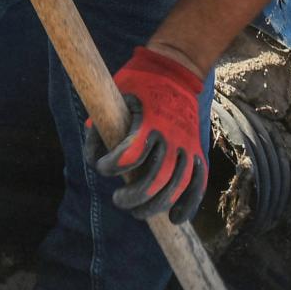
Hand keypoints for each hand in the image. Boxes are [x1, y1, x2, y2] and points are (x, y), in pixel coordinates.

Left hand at [92, 44, 207, 225]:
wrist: (175, 71)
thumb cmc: (136, 83)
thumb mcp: (114, 95)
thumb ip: (100, 124)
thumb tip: (92, 157)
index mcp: (148, 120)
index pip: (129, 155)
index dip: (112, 167)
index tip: (103, 167)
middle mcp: (171, 135)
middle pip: (156, 180)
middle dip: (135, 198)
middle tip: (119, 201)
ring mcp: (187, 144)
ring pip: (177, 186)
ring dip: (156, 206)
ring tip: (138, 213)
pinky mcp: (197, 150)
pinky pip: (198, 183)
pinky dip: (189, 204)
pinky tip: (175, 218)